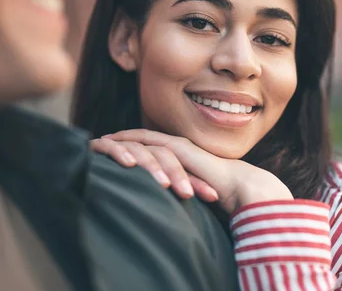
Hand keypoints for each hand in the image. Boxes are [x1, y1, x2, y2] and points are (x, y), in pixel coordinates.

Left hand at [91, 129, 292, 212]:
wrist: (240, 187)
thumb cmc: (222, 194)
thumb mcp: (193, 192)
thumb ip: (180, 191)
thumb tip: (169, 204)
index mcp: (182, 156)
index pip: (152, 149)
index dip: (133, 148)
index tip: (115, 151)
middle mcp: (178, 147)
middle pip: (143, 140)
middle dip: (122, 140)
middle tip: (101, 141)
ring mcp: (178, 145)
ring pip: (142, 137)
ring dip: (121, 139)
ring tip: (101, 141)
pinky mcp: (178, 149)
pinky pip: (148, 140)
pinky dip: (129, 140)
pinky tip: (114, 142)